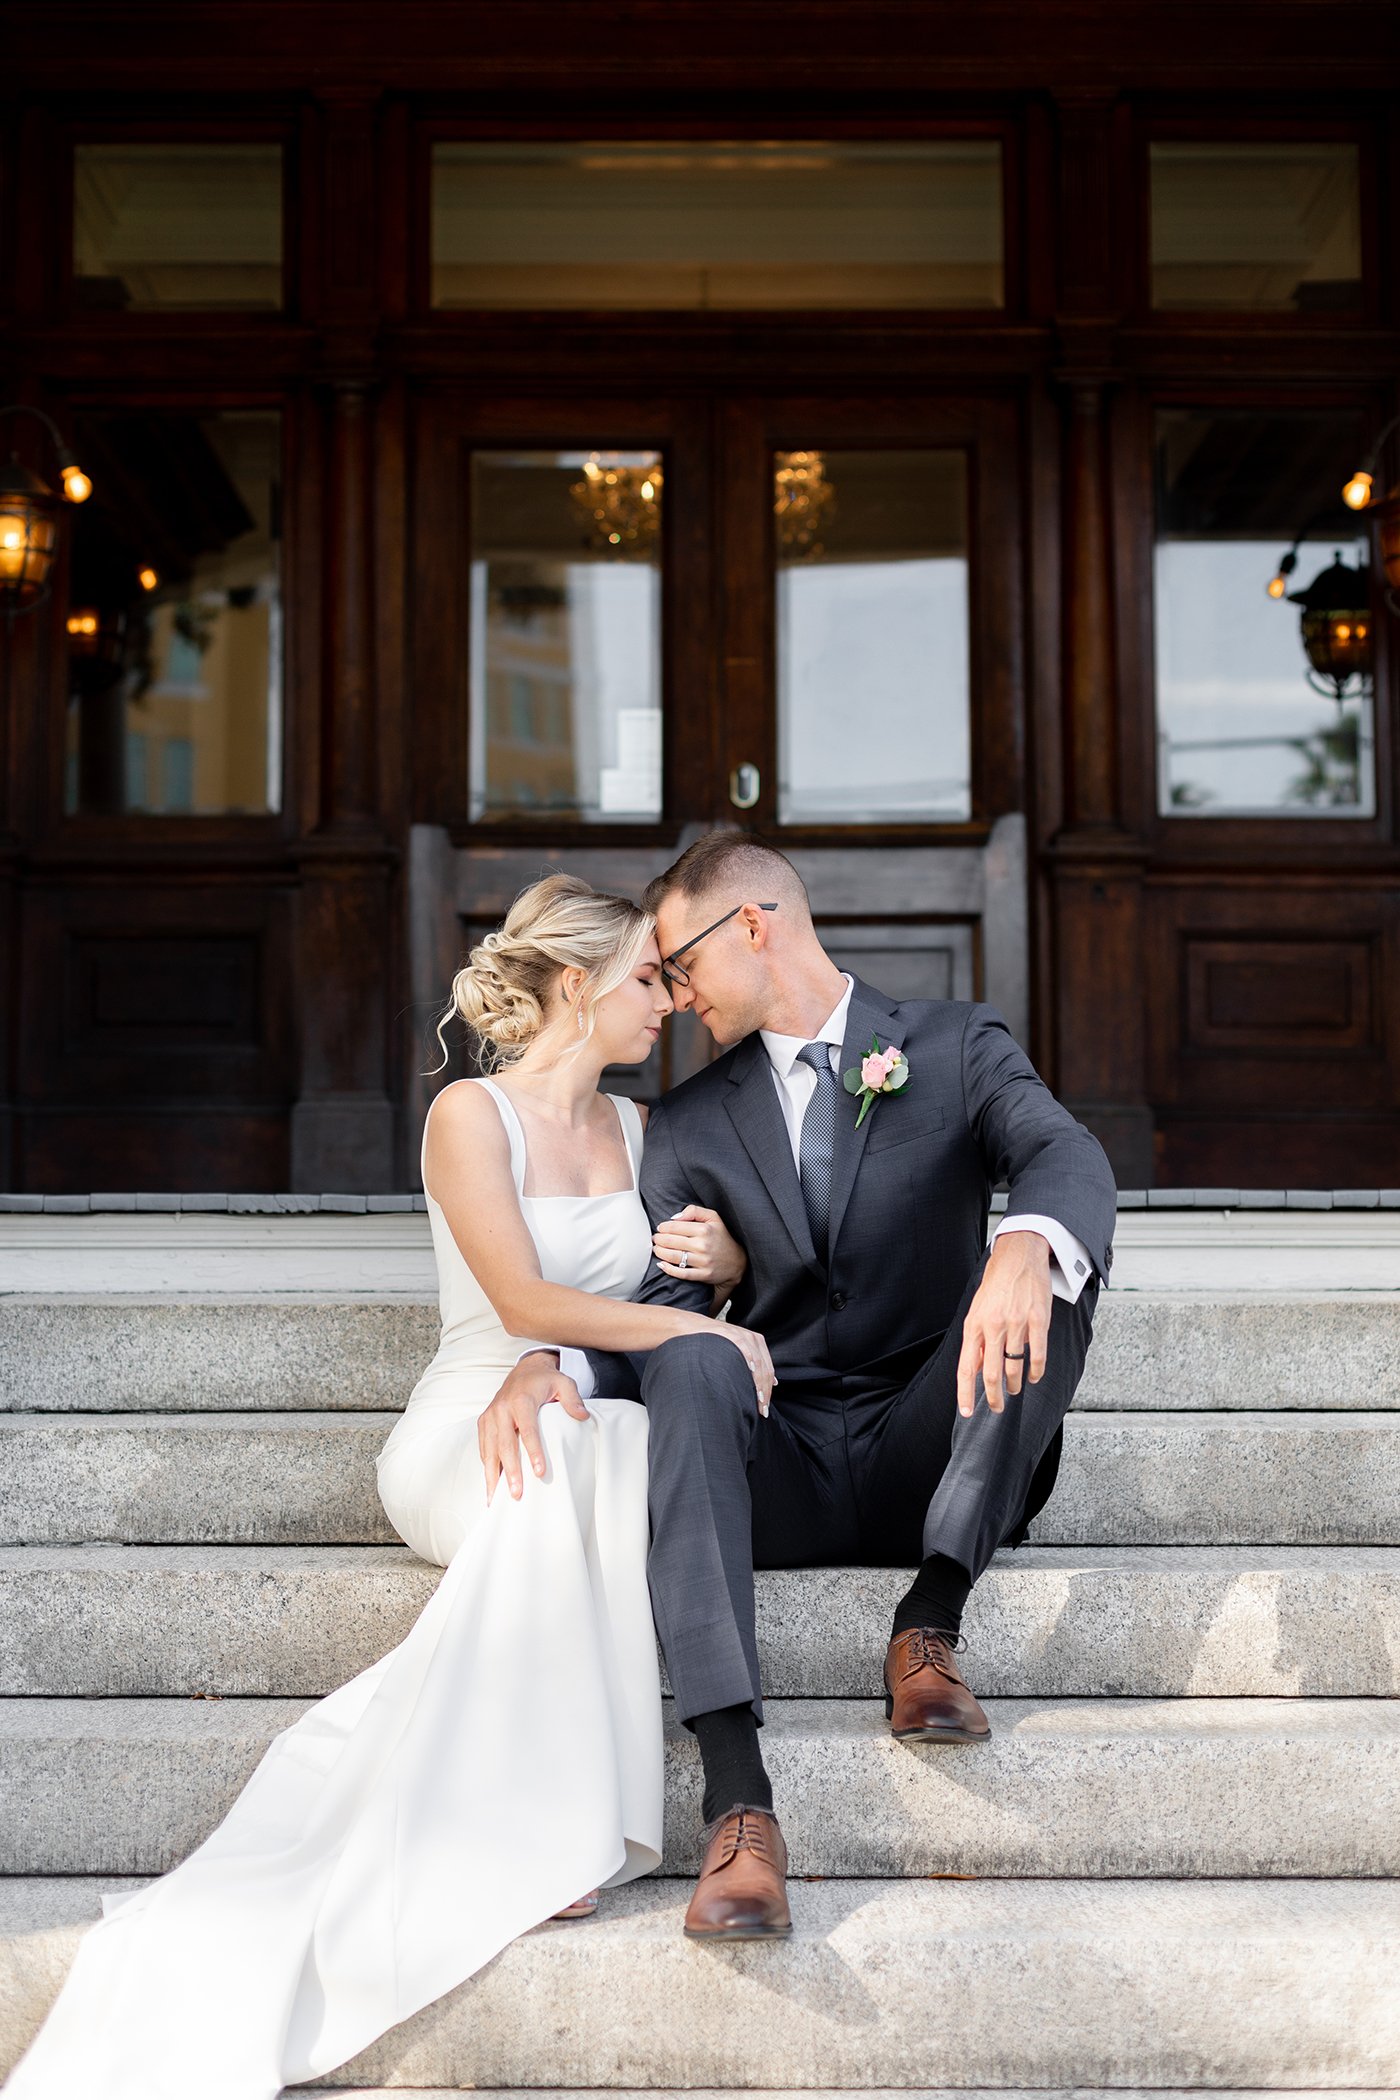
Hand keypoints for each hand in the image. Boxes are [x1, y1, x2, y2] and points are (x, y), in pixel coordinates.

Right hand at [478, 1351, 588, 1503]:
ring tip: (495, 1499)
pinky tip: (491, 1485)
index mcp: (521, 1400)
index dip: (533, 1451)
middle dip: (510, 1471)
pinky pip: (484, 1448)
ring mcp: (490, 1416)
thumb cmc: (545, 1381)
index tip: (540, 1472)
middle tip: (517, 1494)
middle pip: (505, 1444)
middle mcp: (501, 1409)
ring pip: (490, 1450)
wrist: (524, 1370)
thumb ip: (573, 1399)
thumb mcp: (564, 1383)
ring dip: (492, 1475)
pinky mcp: (484, 1422)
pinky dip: (487, 1467)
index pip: (527, 1429)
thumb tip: (583, 1417)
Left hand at [652, 1204, 747, 1291]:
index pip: (675, 1227)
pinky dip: (668, 1269)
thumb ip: (694, 1211)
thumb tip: (674, 1217)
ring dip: (659, 1252)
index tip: (660, 1228)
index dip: (663, 1227)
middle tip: (655, 1239)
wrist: (737, 1261)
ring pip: (673, 1257)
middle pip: (671, 1241)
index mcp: (704, 1229)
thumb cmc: (722, 1237)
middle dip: (658, 1239)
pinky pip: (681, 1273)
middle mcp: (703, 1245)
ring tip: (656, 1249)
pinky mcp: (703, 1275)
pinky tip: (661, 1264)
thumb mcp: (713, 1217)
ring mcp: (703, 1261)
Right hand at [677, 1315, 775, 1417]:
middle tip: (761, 1410)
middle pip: (765, 1369)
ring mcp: (742, 1337)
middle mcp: (752, 1339)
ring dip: (759, 1386)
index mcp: (755, 1342)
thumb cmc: (708, 1342)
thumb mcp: (732, 1349)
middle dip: (764, 1392)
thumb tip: (773, 1383)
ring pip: (758, 1365)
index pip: (768, 1370)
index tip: (763, 1407)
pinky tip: (751, 1379)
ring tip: (757, 1403)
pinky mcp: (732, 1336)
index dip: (767, 1390)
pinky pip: (746, 1354)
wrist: (685, 1328)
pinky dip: (751, 1368)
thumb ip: (751, 1364)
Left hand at [956, 1232, 1051, 1418]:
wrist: (1019, 1255)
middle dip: (994, 1397)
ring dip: (1014, 1385)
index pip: (966, 1368)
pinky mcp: (1038, 1321)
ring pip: (1014, 1367)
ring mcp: (1016, 1324)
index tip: (966, 1412)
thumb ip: (977, 1340)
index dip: (965, 1393)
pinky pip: (1037, 1355)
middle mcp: (993, 1326)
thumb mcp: (977, 1311)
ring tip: (1014, 1390)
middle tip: (997, 1408)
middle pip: (991, 1374)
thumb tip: (975, 1368)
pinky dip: (1036, 1371)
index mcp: (974, 1325)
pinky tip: (1034, 1377)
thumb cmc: (997, 1283)